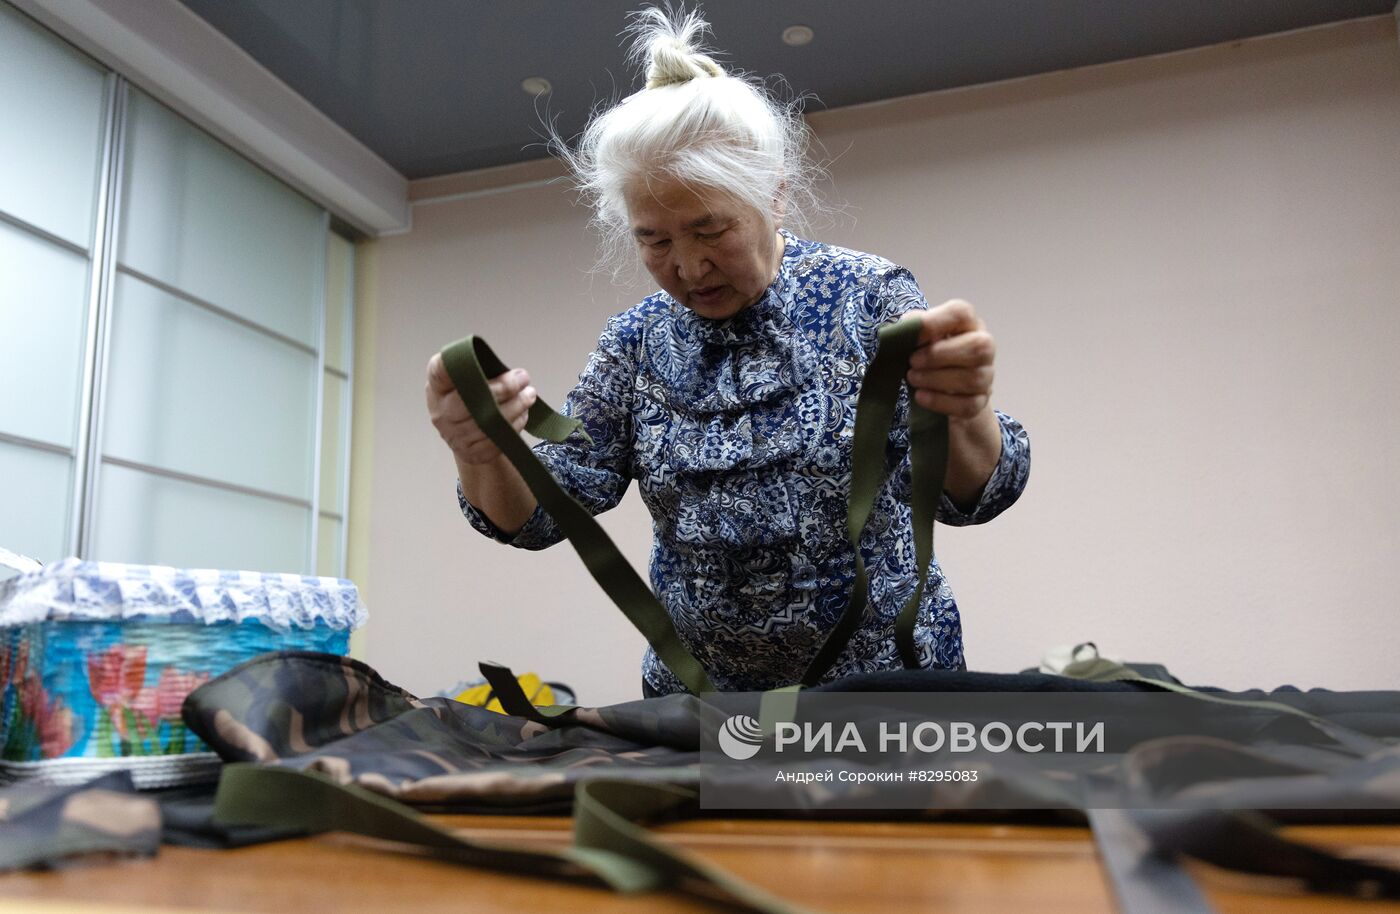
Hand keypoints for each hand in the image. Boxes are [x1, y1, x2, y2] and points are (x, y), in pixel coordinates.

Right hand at [425, 354, 537, 464]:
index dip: (460, 366)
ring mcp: (454, 436)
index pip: (439, 373)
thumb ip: (480, 370)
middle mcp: (441, 412)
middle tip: (523, 379)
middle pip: (470, 400)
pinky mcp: (472, 453)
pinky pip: (497, 439)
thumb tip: (515, 376)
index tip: (490, 362)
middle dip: (503, 388)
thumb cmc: (470, 396)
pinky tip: (522, 414)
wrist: (466, 433)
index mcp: (437, 387)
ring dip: (515, 406)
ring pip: (488, 422)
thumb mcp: (466, 378)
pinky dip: (515, 425)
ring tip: (529, 395)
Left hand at [905, 299, 994, 418]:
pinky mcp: (980, 402)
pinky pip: (967, 405)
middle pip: (978, 347)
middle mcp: (983, 347)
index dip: (934, 322)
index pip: (961, 313)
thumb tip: (903, 332)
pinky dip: (940, 402)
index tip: (912, 335)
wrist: (941, 390)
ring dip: (935, 379)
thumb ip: (910, 330)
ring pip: (972, 379)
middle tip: (912, 362)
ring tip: (913, 378)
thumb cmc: (926, 357)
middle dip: (938, 356)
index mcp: (966, 324)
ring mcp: (986, 376)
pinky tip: (921, 397)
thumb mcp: (916, 338)